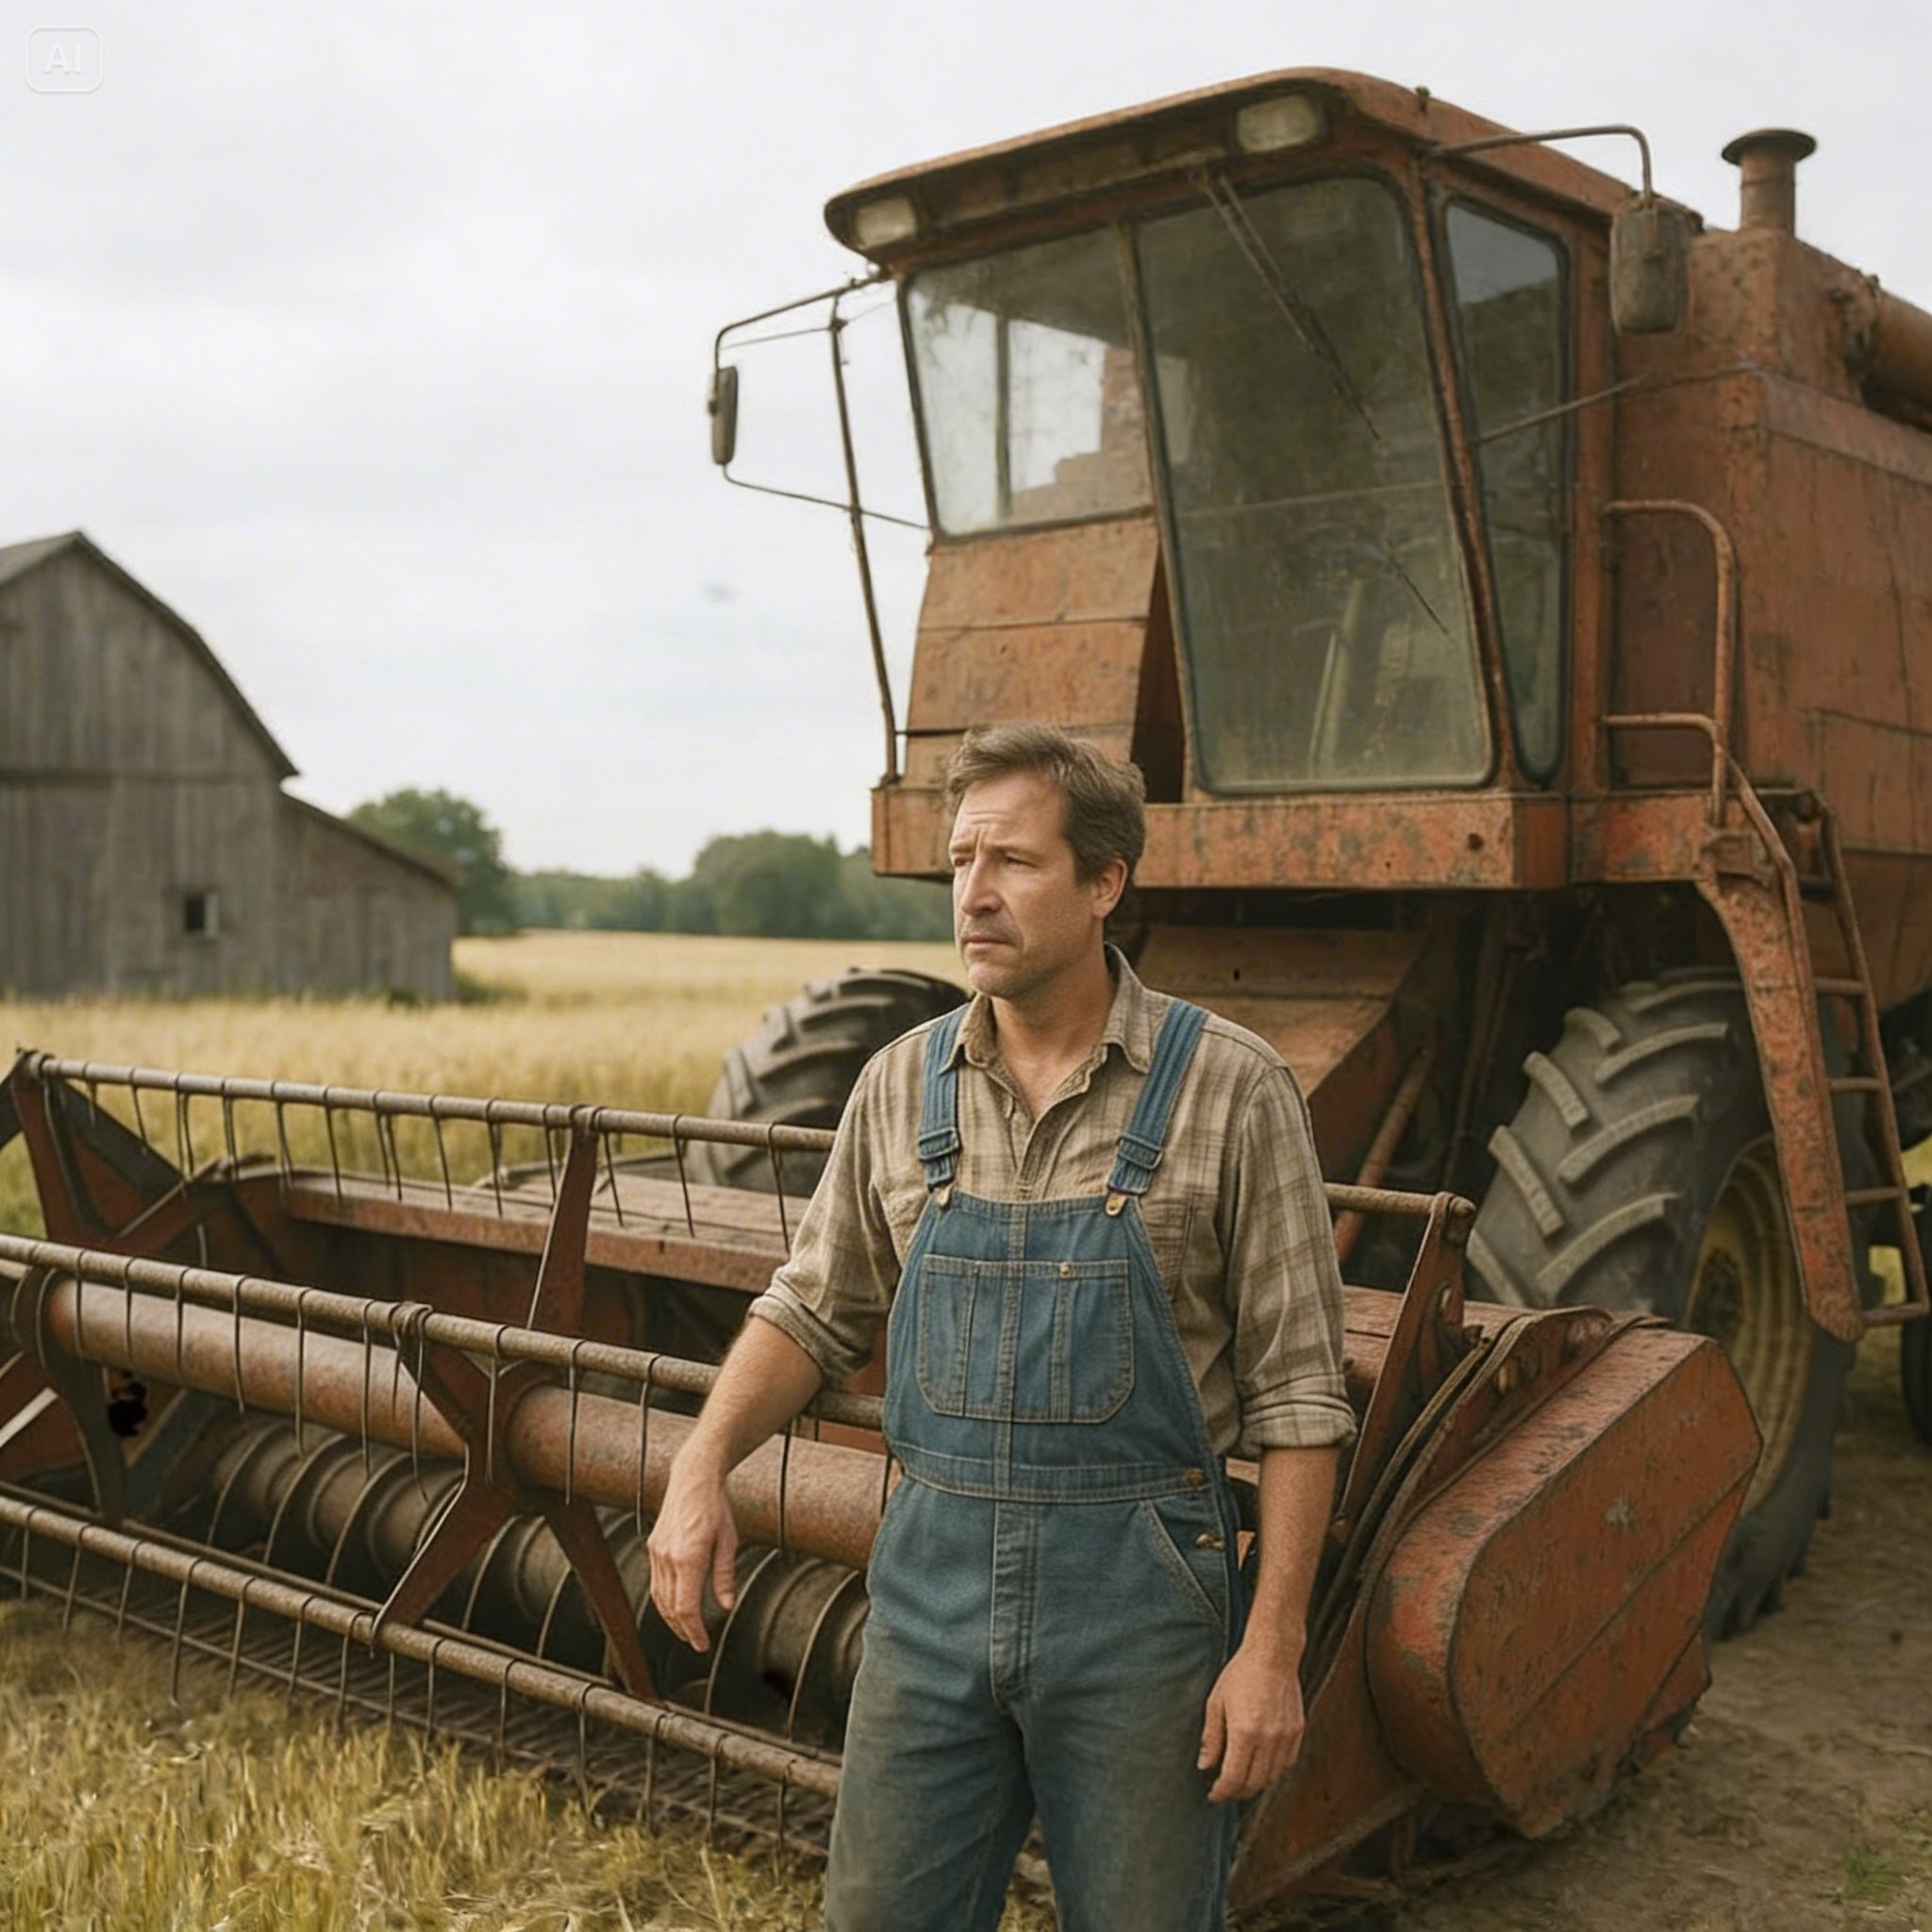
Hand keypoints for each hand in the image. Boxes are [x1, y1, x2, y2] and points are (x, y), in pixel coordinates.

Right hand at [647, 1455, 738, 1652]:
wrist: (692, 1480)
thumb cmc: (715, 1507)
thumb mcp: (728, 1541)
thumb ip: (724, 1576)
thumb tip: (726, 1606)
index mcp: (688, 1558)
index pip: (686, 1608)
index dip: (694, 1631)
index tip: (702, 1644)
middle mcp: (668, 1558)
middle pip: (670, 1608)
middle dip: (683, 1629)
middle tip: (696, 1641)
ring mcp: (657, 1553)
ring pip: (659, 1598)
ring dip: (671, 1618)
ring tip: (685, 1629)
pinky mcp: (653, 1547)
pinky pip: (656, 1582)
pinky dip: (664, 1600)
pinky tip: (674, 1605)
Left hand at [1197, 1637, 1305, 1802]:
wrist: (1273, 1654)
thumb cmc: (1241, 1674)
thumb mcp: (1216, 1702)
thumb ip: (1211, 1738)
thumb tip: (1205, 1766)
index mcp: (1244, 1731)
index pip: (1233, 1778)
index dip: (1221, 1792)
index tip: (1213, 1794)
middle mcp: (1268, 1738)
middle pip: (1254, 1783)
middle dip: (1237, 1792)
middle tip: (1224, 1789)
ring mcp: (1286, 1736)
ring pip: (1271, 1777)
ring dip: (1255, 1783)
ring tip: (1241, 1777)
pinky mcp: (1297, 1732)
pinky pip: (1286, 1764)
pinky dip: (1273, 1770)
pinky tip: (1260, 1762)